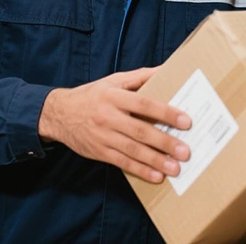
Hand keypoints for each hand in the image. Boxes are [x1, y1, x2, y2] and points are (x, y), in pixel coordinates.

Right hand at [38, 67, 191, 183]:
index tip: (186, 121)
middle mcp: (108, 116)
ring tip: (175, 168)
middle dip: (164, 142)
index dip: (165, 112)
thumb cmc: (93, 95)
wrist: (59, 114)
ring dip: (156, 160)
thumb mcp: (114, 80)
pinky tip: (156, 175)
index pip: (144, 103)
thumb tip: (167, 69)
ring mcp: (103, 136)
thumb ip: (140, 76)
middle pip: (140, 130)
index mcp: (114, 95)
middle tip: (185, 151)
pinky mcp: (100, 152)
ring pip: (132, 150)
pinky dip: (140, 170)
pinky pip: (122, 163)